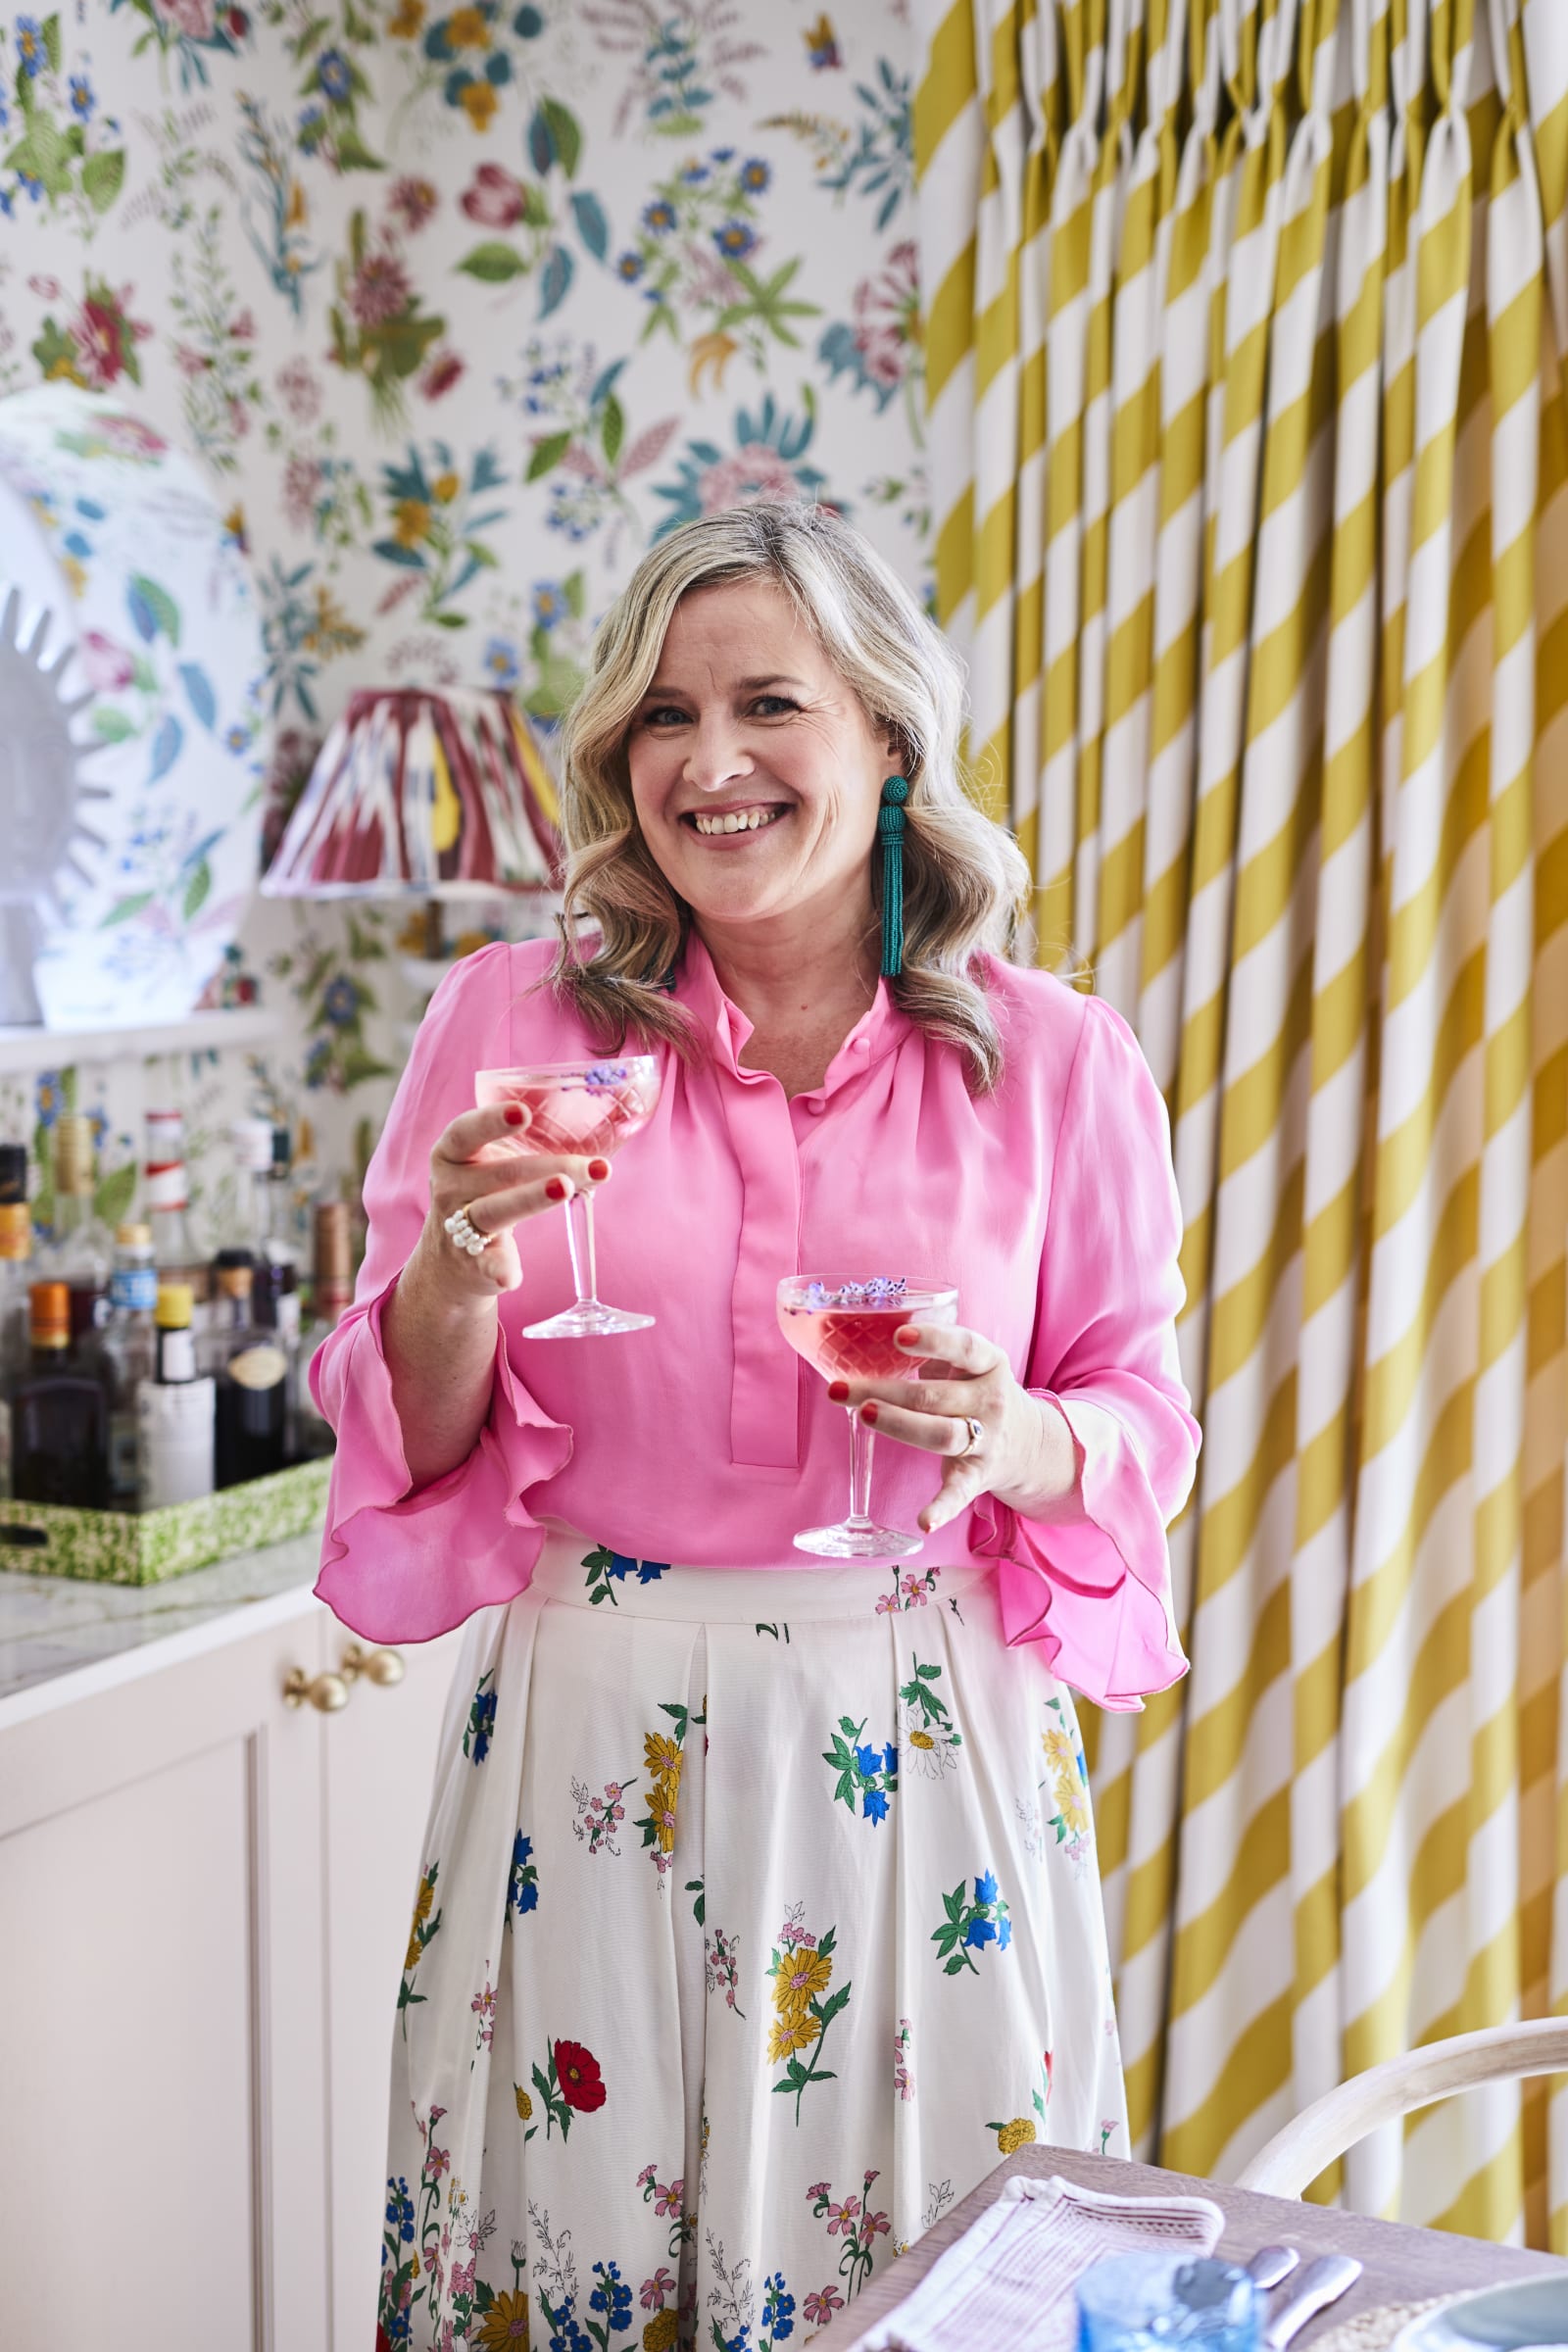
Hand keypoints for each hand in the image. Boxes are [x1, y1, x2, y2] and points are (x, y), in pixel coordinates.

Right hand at [412, 1100, 608, 1300]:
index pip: (465, 1132)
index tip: (523, 1112)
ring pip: (495, 1211)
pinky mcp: (471, 1264)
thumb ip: (531, 1152)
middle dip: (551, 1166)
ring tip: (564, 1189)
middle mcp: (451, 1188)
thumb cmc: (483, 1199)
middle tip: (593, 1165)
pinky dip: (498, 1269)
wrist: (447, 1264)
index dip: (492, 1121)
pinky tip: (509, 1276)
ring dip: (531, 1199)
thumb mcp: (491, 1169)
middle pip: (502, 1173)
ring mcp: (458, 1228)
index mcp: (452, 1156)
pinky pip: (486, 1264)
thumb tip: (598, 1146)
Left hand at [827, 1321, 1077, 1534]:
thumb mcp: (969, 1365)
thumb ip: (932, 1352)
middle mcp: (991, 1400)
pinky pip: (960, 1493)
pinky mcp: (978, 1476)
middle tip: (843, 1389)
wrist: (1030, 1442)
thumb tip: (863, 1340)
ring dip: (900, 1426)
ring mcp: (986, 1440)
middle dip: (887, 1391)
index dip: (934, 1340)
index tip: (899, 1335)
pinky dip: (942, 1509)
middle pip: (935, 1397)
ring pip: (942, 1435)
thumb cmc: (979, 1392)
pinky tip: (924, 1521)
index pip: (966, 1347)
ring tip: (864, 1415)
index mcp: (990, 1365)